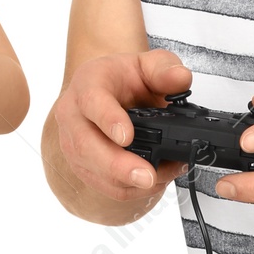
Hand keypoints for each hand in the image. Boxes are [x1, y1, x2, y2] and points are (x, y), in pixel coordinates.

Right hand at [53, 48, 192, 206]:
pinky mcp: (82, 165)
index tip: (127, 136)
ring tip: (159, 180)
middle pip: (85, 145)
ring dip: (126, 182)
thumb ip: (165, 69)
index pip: (92, 101)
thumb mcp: (148, 64)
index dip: (109, 120)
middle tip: (147, 176)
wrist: (110, 92)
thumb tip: (180, 78)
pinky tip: (152, 182)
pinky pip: (102, 185)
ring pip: (93, 171)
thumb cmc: (124, 78)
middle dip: (118, 165)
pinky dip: (128, 189)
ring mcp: (73, 143)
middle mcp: (73, 114)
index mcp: (88, 83)